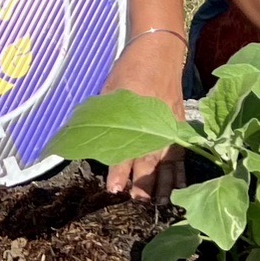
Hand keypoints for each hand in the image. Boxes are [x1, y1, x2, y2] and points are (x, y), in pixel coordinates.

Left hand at [100, 30, 187, 203]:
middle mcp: (154, 124)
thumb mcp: (108, 91)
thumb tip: (77, 138)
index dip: (119, 170)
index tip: (114, 189)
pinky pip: (182, 155)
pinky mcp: (180, 129)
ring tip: (158, 206)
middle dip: (142, 184)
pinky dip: (181, 174)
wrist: (159, 54)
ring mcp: (170, 127)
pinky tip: (180, 191)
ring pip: (168, 162)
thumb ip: (98, 116)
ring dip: (164, 185)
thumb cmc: (128, 72)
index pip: (125, 147)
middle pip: (149, 160)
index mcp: (134, 113)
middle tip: (135, 204)